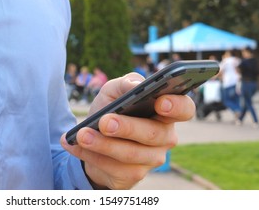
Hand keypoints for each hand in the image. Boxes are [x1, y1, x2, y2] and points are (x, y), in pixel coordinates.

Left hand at [61, 72, 194, 189]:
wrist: (93, 137)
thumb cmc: (111, 110)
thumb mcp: (113, 91)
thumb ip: (124, 83)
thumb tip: (135, 85)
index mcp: (165, 112)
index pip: (185, 109)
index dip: (176, 106)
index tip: (160, 102)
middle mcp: (165, 136)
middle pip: (153, 134)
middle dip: (127, 127)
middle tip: (105, 121)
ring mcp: (151, 158)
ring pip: (130, 154)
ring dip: (102, 144)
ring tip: (81, 135)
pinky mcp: (133, 175)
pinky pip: (113, 168)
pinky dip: (90, 155)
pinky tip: (74, 144)